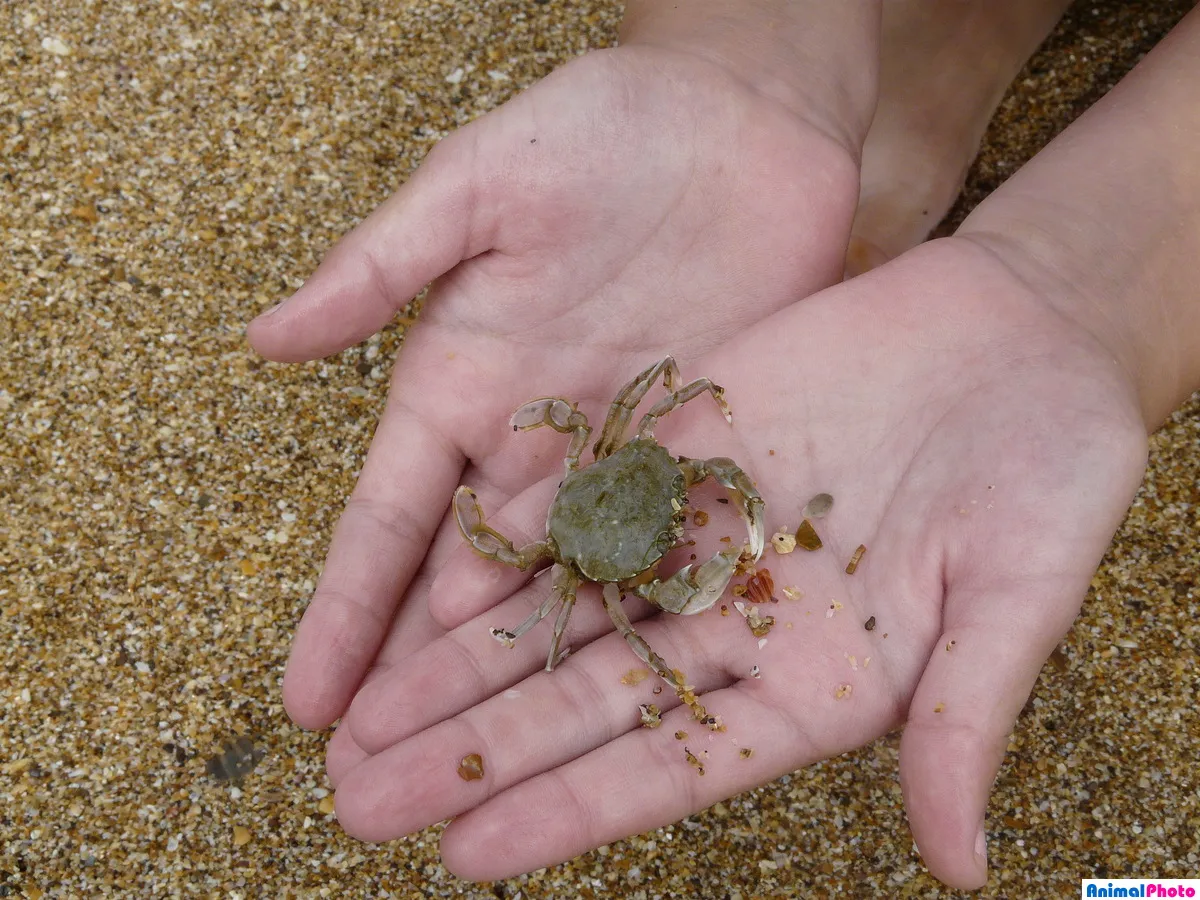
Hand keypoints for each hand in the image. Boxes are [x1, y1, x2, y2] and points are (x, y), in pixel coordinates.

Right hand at [247, 45, 861, 730]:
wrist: (744, 113)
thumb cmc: (603, 126)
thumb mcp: (478, 183)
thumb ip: (382, 264)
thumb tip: (263, 339)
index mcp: (461, 379)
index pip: (387, 518)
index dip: (347, 609)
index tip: (309, 702)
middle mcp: (529, 435)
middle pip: (462, 581)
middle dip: (419, 679)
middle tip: (380, 783)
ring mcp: (619, 453)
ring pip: (556, 589)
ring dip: (514, 679)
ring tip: (479, 766)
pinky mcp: (705, 451)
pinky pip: (661, 550)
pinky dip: (630, 621)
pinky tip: (611, 693)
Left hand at [327, 238, 1146, 889]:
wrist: (1026, 330)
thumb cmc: (1051, 470)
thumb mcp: (1018, 597)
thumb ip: (964, 717)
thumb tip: (962, 864)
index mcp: (811, 681)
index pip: (669, 766)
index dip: (567, 810)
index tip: (464, 853)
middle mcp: (736, 619)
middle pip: (582, 699)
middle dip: (472, 751)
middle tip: (358, 800)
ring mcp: (699, 530)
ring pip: (560, 606)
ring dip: (458, 655)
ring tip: (360, 712)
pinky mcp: (682, 445)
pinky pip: (582, 493)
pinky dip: (512, 529)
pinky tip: (430, 569)